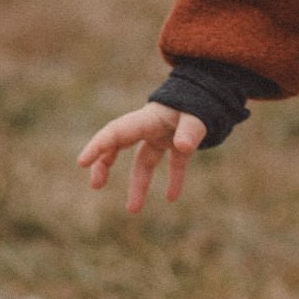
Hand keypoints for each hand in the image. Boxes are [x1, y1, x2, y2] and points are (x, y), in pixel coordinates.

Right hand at [77, 103, 207, 212]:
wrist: (217, 89)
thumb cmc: (202, 99)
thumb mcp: (197, 114)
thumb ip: (190, 130)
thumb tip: (182, 147)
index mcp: (149, 118)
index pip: (117, 132)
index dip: (98, 146)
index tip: (81, 162)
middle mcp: (152, 126)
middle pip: (120, 144)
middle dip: (104, 163)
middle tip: (95, 185)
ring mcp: (164, 134)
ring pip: (143, 160)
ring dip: (138, 183)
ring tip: (133, 209)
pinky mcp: (179, 142)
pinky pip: (172, 163)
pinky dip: (172, 179)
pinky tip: (171, 197)